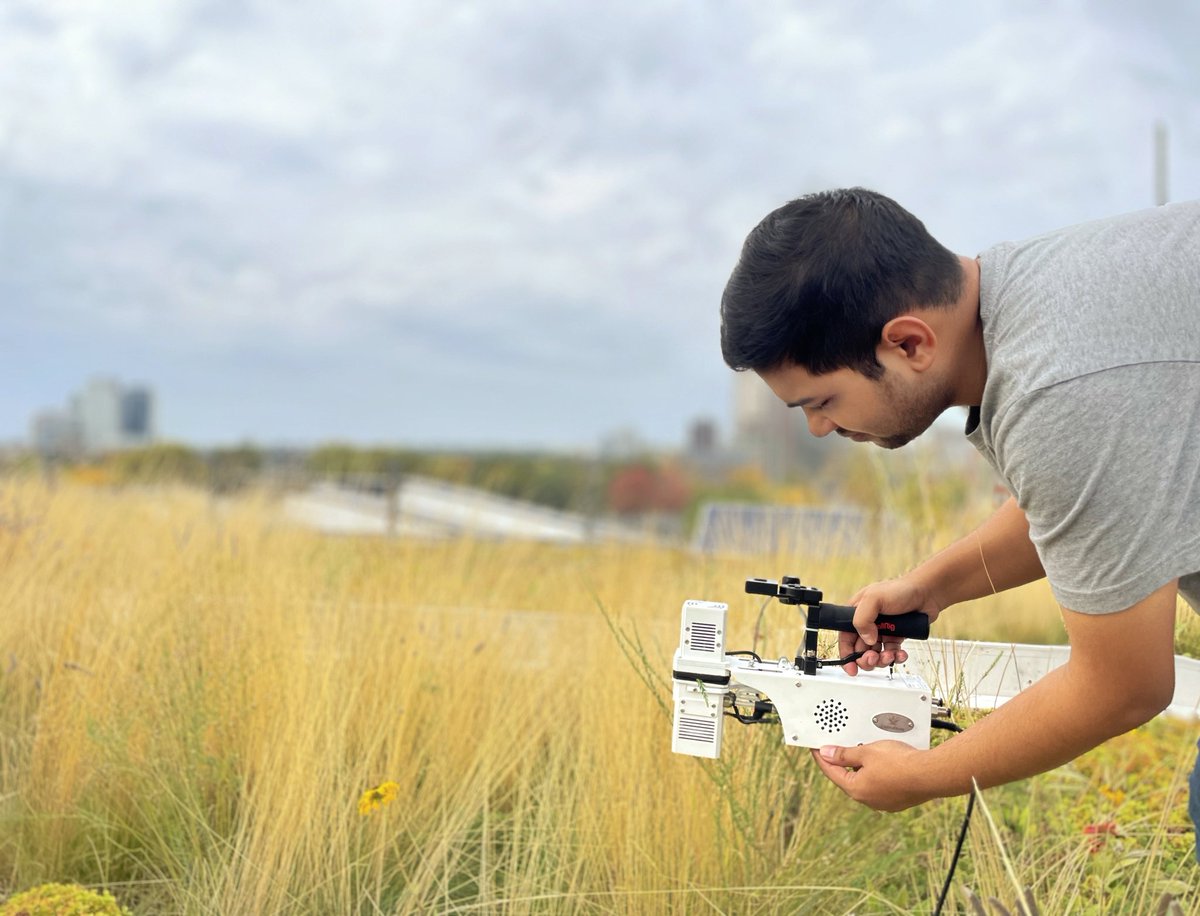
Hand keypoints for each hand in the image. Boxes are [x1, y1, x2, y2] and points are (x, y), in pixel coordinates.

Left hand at [810, 741, 931, 811]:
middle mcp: (868, 800)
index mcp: (856, 789)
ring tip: (864, 750)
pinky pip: (881, 784)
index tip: (816, 748)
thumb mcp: (866, 752)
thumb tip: (827, 754)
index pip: (831, 771)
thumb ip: (844, 754)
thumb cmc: (900, 763)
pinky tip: (883, 762)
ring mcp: (884, 801)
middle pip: (848, 777)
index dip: (822, 757)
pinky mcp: (898, 799)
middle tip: (839, 746)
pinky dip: (877, 773)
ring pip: (866, 780)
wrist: (930, 774)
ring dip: (862, 767)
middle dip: (843, 761)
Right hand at [841, 576, 941, 674]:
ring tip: (890, 655)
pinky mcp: (896, 637)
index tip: (851, 667)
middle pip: (860, 650)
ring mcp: (882, 631)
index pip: (846, 638)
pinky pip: (892, 653)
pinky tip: (901, 654)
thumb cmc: (901, 589)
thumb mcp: (874, 598)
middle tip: (873, 659)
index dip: (846, 654)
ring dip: (882, 660)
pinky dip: (896, 657)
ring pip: (876, 654)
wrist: (927, 593)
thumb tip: (866, 639)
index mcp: (857, 613)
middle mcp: (868, 624)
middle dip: (866, 659)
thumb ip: (862, 618)